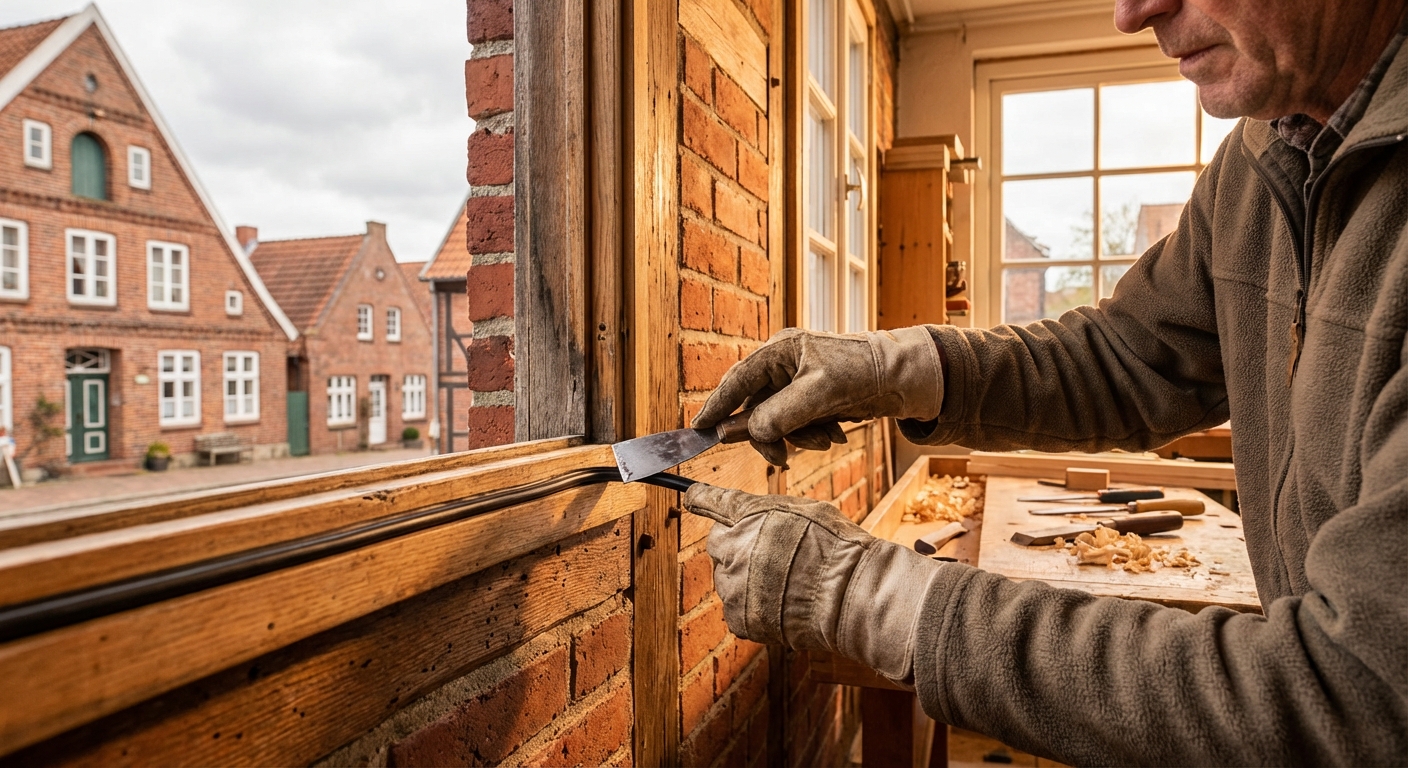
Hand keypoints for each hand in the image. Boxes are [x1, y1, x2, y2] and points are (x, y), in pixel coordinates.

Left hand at [684, 483, 942, 684]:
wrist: (848, 595)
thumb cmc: (835, 548)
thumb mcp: (803, 508)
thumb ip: (763, 508)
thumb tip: (738, 507)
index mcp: (748, 516)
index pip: (713, 502)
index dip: (701, 498)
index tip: (692, 496)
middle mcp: (732, 549)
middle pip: (719, 544)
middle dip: (737, 546)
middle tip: (772, 554)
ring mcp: (732, 586)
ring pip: (727, 578)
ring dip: (745, 578)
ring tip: (785, 583)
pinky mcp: (738, 618)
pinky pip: (736, 608)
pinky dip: (753, 607)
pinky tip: (782, 602)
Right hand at [691, 326, 943, 466]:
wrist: (904, 378)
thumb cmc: (863, 371)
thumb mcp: (819, 394)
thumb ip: (779, 414)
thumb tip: (748, 432)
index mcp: (779, 351)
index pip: (737, 380)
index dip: (716, 406)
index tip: (698, 429)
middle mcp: (783, 365)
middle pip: (755, 408)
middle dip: (771, 434)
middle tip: (780, 457)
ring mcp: (797, 383)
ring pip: (776, 421)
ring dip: (797, 437)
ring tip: (826, 439)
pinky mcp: (811, 399)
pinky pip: (796, 425)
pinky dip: (811, 435)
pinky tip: (835, 433)